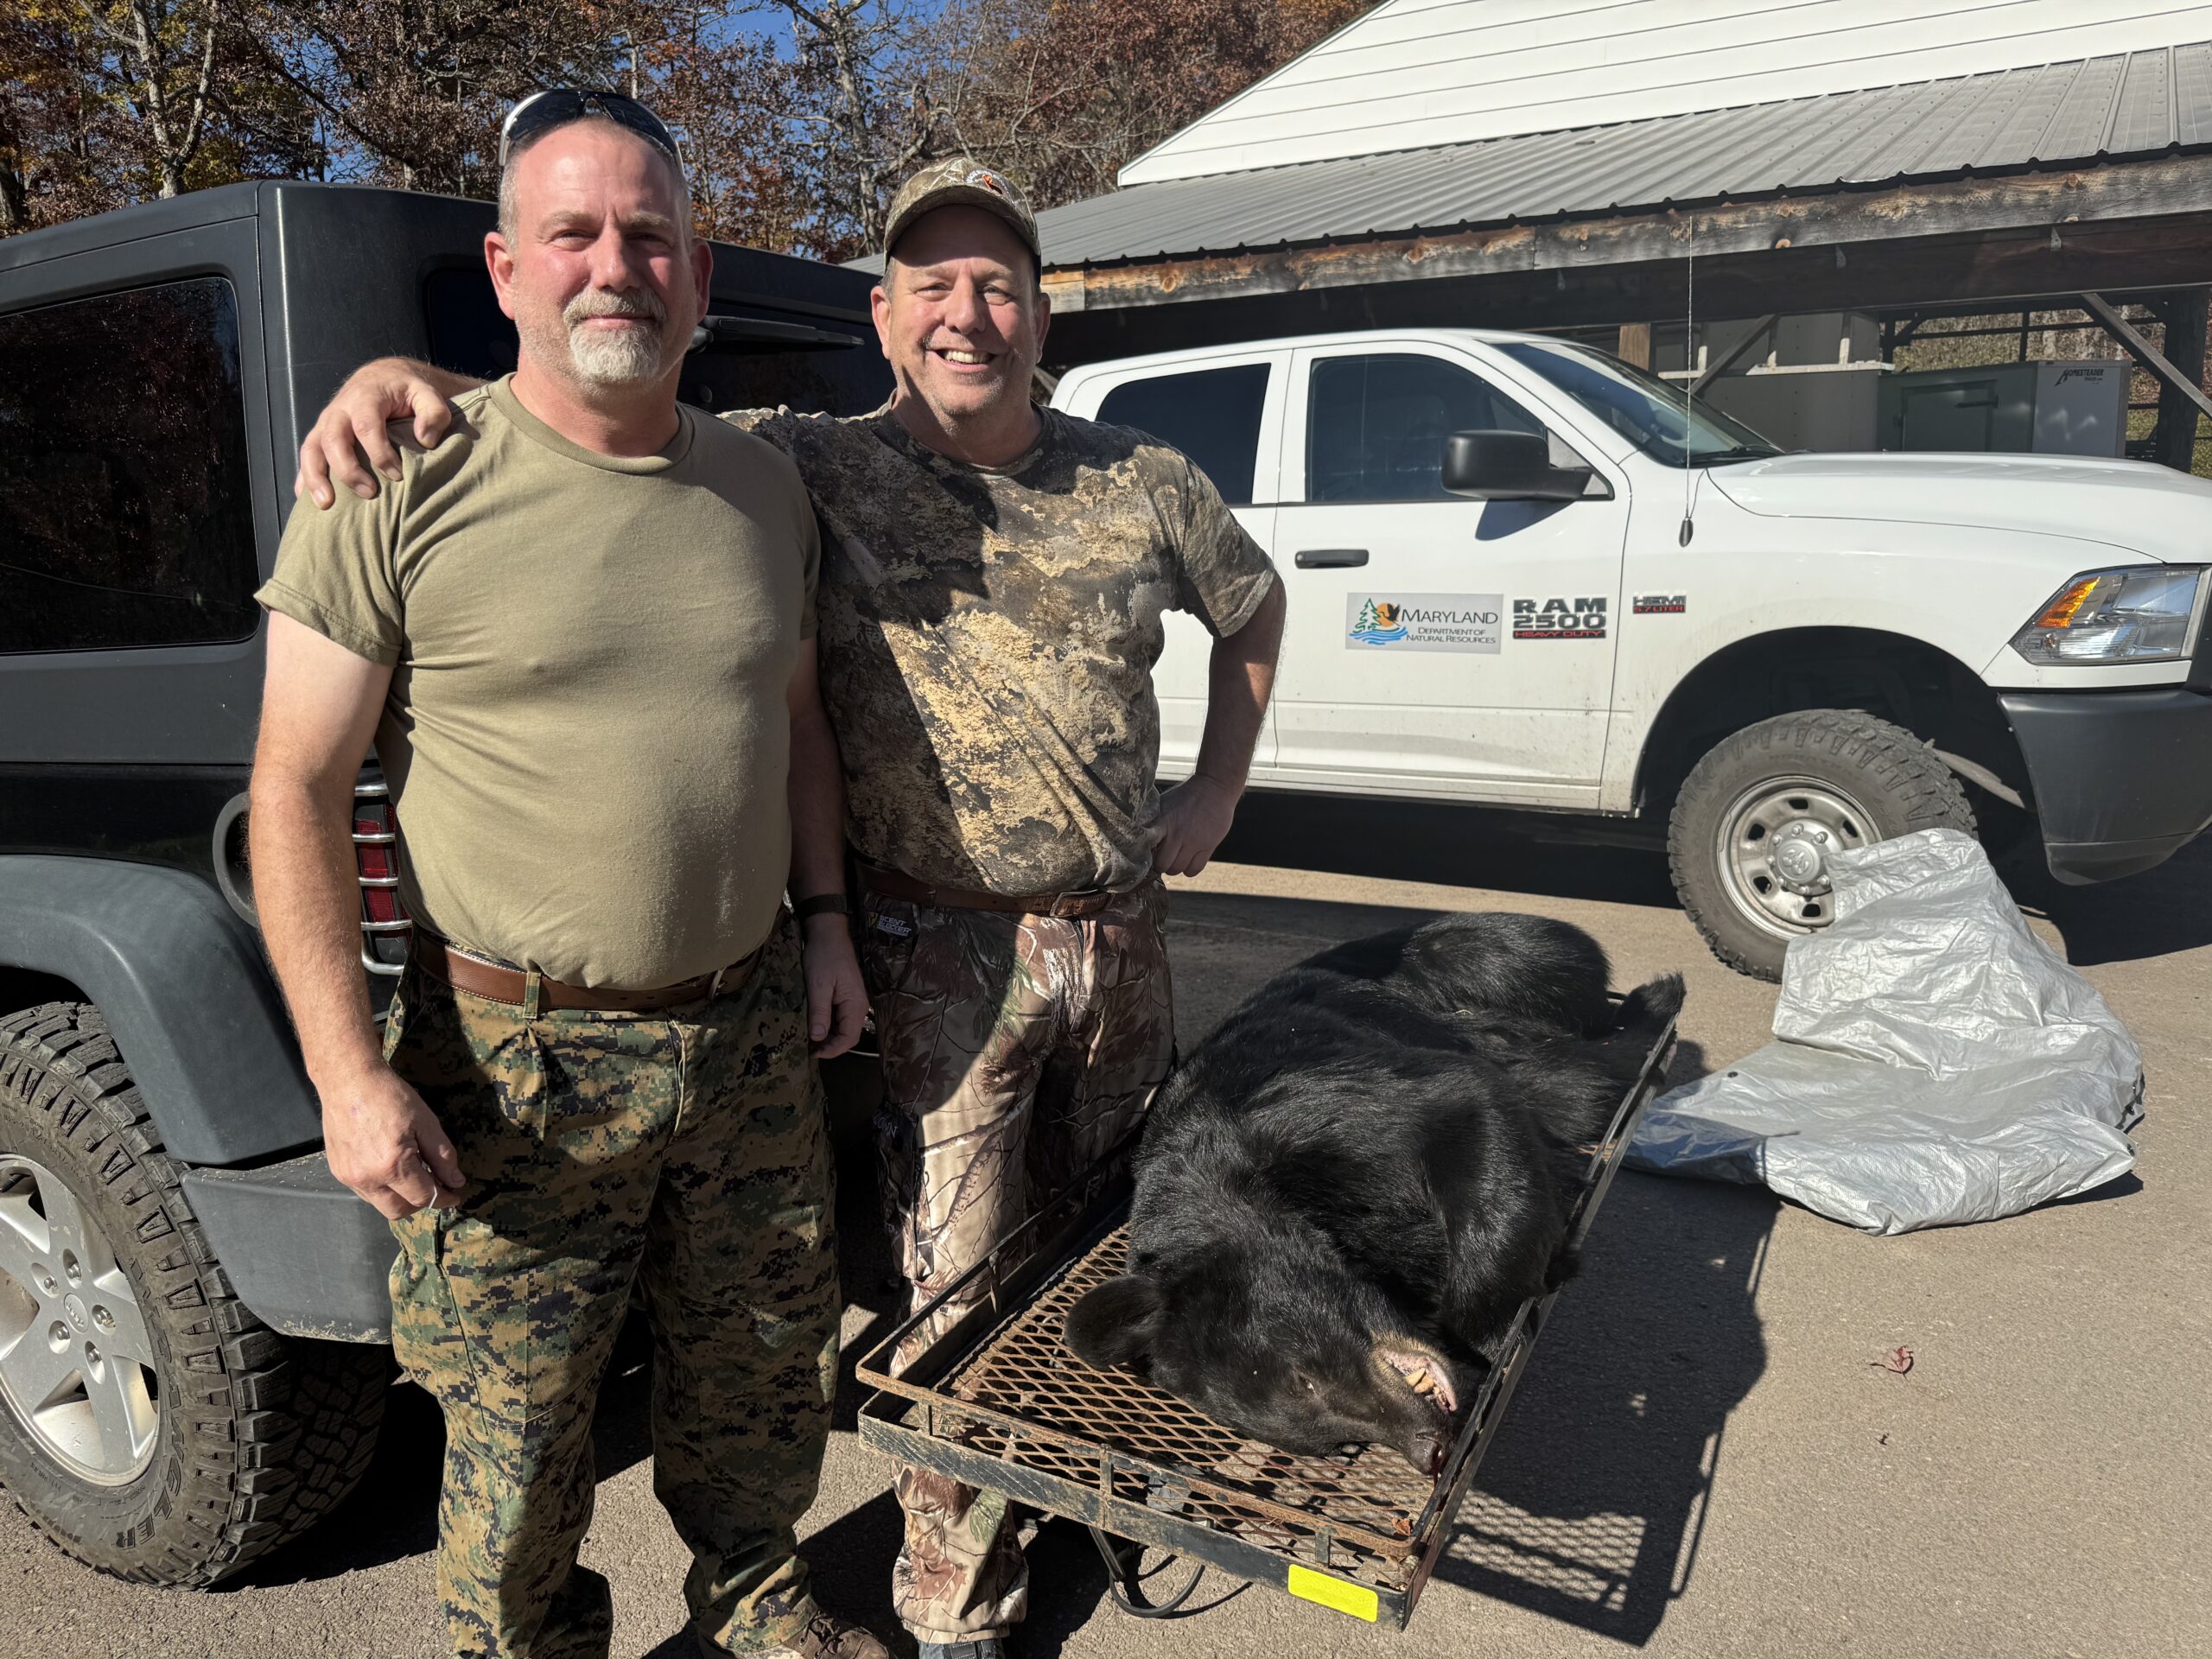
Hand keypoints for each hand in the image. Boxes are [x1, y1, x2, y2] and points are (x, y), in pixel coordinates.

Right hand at [296, 360, 456, 508]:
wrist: (385, 377)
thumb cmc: (408, 390)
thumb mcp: (427, 394)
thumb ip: (433, 413)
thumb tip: (426, 440)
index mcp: (365, 397)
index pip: (366, 426)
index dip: (380, 454)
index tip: (398, 475)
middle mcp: (340, 409)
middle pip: (333, 439)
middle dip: (348, 470)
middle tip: (370, 492)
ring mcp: (327, 422)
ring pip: (311, 448)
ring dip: (315, 477)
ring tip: (326, 504)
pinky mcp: (321, 434)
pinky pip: (307, 456)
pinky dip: (304, 477)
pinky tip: (305, 499)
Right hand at [318, 1062, 466, 1219]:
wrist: (348, 1080)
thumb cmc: (388, 1095)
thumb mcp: (426, 1122)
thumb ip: (442, 1156)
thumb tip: (455, 1181)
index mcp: (392, 1165)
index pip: (423, 1197)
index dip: (443, 1198)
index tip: (453, 1194)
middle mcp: (367, 1177)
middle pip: (399, 1210)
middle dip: (420, 1203)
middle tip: (434, 1185)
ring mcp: (349, 1177)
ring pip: (380, 1204)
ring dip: (399, 1196)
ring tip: (412, 1172)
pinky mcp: (338, 1171)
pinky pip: (364, 1191)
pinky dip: (382, 1187)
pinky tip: (390, 1166)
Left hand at [801, 914, 868, 1059]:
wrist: (828, 933)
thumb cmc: (824, 956)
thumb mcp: (818, 986)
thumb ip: (820, 1013)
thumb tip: (818, 1038)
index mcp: (855, 1005)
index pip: (849, 1038)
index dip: (832, 1050)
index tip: (813, 1054)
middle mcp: (858, 1006)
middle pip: (847, 1036)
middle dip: (829, 1046)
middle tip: (808, 1050)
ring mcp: (853, 1001)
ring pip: (843, 1028)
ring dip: (828, 1037)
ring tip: (808, 1041)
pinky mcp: (845, 996)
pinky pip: (839, 1018)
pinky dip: (827, 1026)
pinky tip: (813, 1026)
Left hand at [1153, 774, 1240, 877]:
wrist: (1215, 787)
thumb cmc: (1187, 794)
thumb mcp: (1165, 803)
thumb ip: (1154, 820)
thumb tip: (1139, 835)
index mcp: (1163, 822)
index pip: (1148, 849)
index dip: (1147, 855)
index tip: (1148, 853)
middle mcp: (1177, 834)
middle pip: (1163, 865)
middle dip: (1161, 864)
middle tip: (1163, 858)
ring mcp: (1194, 841)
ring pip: (1178, 869)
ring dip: (1175, 867)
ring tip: (1176, 858)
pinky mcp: (1208, 846)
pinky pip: (1194, 869)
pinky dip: (1189, 870)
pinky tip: (1188, 860)